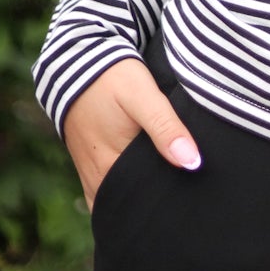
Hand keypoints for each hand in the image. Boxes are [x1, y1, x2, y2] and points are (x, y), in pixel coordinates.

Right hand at [63, 57, 200, 211]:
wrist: (77, 61)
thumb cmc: (112, 78)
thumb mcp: (143, 97)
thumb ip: (166, 129)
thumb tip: (192, 163)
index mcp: (108, 168)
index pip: (140, 205)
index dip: (163, 209)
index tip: (189, 208)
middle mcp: (96, 178)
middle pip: (130, 206)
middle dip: (153, 209)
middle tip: (184, 208)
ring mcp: (91, 172)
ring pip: (119, 200)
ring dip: (139, 201)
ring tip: (169, 202)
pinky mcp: (89, 163)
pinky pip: (109, 190)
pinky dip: (126, 191)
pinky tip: (147, 185)